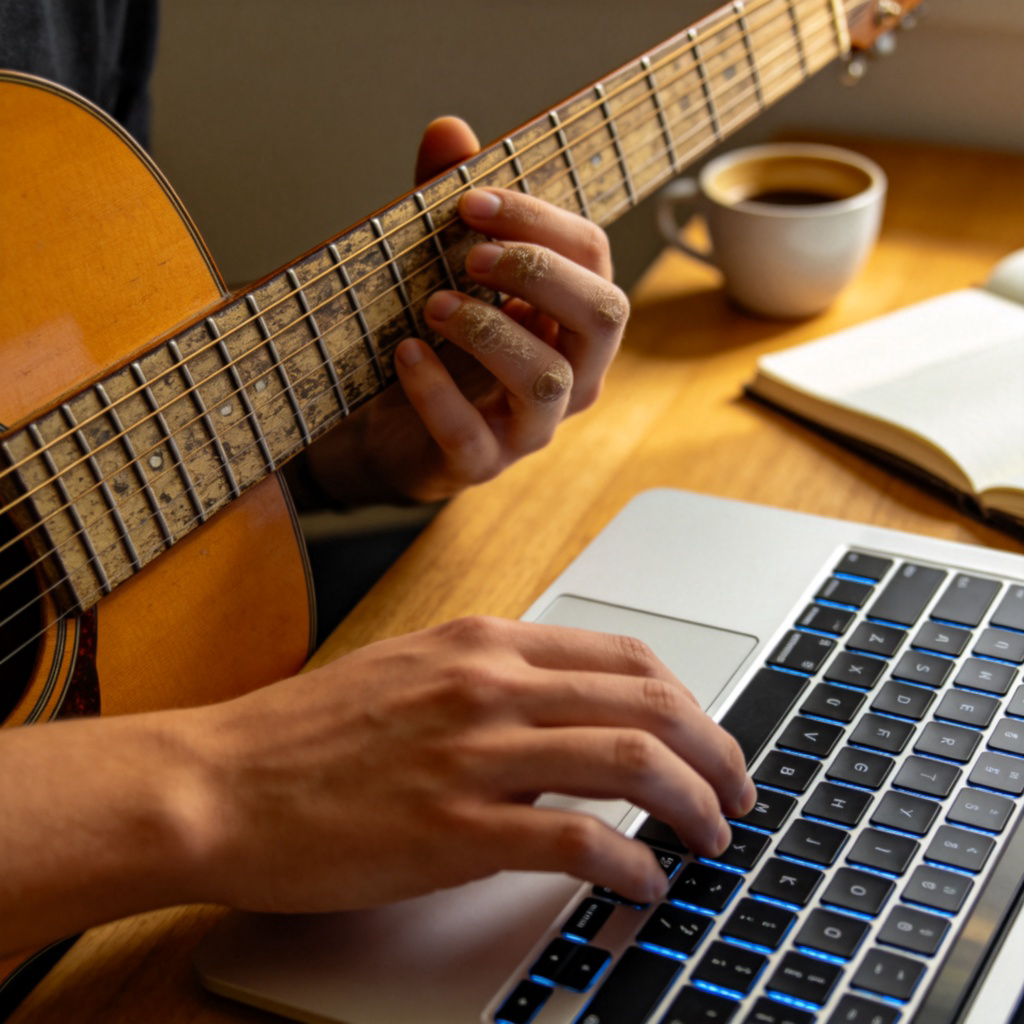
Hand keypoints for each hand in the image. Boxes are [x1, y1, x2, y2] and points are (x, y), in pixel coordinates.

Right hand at [187, 618, 754, 913]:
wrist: (220, 781)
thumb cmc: (306, 734)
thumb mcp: (412, 674)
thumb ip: (493, 686)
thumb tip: (564, 727)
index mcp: (483, 642)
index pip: (623, 652)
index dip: (686, 697)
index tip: (706, 734)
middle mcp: (489, 683)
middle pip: (648, 700)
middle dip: (715, 748)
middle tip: (737, 789)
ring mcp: (474, 752)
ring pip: (631, 759)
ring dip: (692, 802)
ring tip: (714, 836)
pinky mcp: (453, 828)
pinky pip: (577, 840)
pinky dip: (630, 863)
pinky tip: (643, 883)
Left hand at [303, 117, 628, 504]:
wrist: (386, 428)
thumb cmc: (433, 342)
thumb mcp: (439, 266)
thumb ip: (449, 208)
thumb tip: (450, 131)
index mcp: (571, 317)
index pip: (593, 257)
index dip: (540, 221)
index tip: (471, 201)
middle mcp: (572, 372)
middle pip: (604, 315)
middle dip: (539, 272)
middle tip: (471, 255)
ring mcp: (532, 425)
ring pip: (549, 380)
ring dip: (490, 331)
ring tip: (432, 305)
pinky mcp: (483, 463)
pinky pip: (473, 435)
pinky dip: (436, 392)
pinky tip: (404, 354)